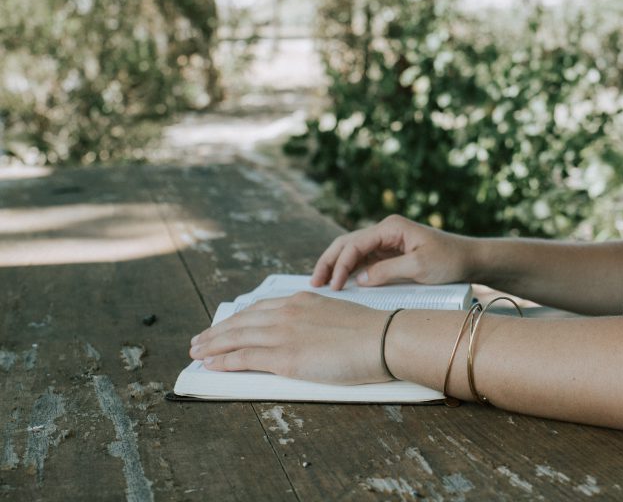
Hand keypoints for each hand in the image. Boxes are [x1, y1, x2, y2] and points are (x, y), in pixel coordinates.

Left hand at [189, 292, 390, 384]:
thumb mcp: (337, 314)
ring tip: (197, 351)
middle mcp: (287, 313)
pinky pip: (245, 358)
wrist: (383, 338)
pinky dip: (224, 360)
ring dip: (212, 345)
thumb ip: (315, 320)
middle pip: (241, 321)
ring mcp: (284, 334)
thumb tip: (307, 334)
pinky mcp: (285, 357)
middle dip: (217, 331)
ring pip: (237, 337)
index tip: (226, 324)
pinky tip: (212, 363)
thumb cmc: (370, 331)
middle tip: (200, 339)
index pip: (259, 309)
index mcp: (301, 300)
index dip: (238, 318)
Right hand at [311, 214, 474, 289]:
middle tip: (314, 282)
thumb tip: (360, 280)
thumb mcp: (420, 268)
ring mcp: (386, 242)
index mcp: (391, 228)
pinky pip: (364, 261)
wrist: (470, 260)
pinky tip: (340, 283)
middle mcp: (385, 231)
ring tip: (321, 284)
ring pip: (352, 251)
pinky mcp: (390, 254)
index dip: (340, 265)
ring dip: (336, 266)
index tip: (334, 286)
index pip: (355, 244)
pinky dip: (349, 271)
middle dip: (329, 262)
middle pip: (347, 243)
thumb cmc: (450, 260)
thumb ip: (388, 271)